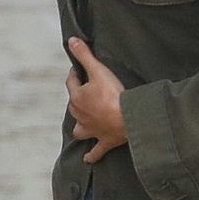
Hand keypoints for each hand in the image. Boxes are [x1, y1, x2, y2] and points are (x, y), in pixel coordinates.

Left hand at [66, 36, 128, 164]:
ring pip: (79, 129)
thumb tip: (71, 40)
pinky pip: (95, 151)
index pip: (71, 82)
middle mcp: (80, 115)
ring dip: (79, 127)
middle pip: (74, 105)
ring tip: (82, 125)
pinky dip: (91, 154)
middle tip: (86, 91)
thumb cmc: (112, 94)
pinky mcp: (104, 141)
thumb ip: (85, 55)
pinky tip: (88, 159)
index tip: (78, 69)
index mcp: (77, 98)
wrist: (127, 118)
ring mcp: (92, 130)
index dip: (74, 74)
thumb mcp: (98, 70)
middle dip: (77, 98)